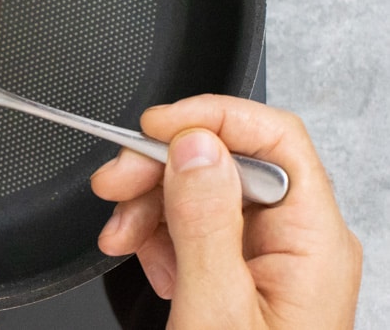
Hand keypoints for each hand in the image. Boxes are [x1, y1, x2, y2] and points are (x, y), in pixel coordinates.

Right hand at [91, 94, 361, 328]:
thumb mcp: (214, 310)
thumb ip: (204, 222)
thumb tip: (196, 145)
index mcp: (313, 243)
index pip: (274, 140)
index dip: (213, 117)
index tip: (155, 127)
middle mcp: (297, 242)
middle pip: (229, 163)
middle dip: (162, 168)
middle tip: (113, 184)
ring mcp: (268, 258)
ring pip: (203, 192)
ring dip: (150, 204)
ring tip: (120, 234)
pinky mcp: (239, 272)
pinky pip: (195, 226)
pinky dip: (158, 233)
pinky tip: (145, 254)